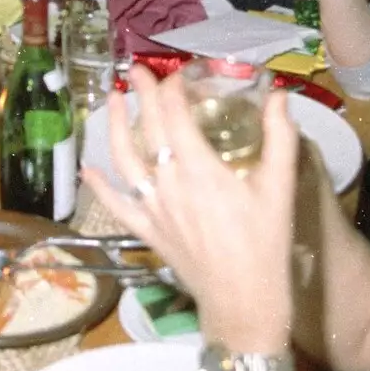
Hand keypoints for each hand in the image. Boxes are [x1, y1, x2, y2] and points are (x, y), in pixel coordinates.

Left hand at [83, 67, 297, 352]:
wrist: (243, 300)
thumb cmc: (265, 244)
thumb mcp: (280, 188)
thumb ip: (280, 138)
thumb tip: (279, 97)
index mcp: (200, 168)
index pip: (177, 114)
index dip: (175, 88)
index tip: (180, 73)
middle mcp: (168, 183)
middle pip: (148, 128)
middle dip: (142, 95)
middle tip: (137, 70)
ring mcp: (152, 208)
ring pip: (123, 159)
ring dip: (113, 126)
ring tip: (111, 100)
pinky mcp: (146, 231)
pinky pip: (116, 205)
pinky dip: (100, 185)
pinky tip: (89, 168)